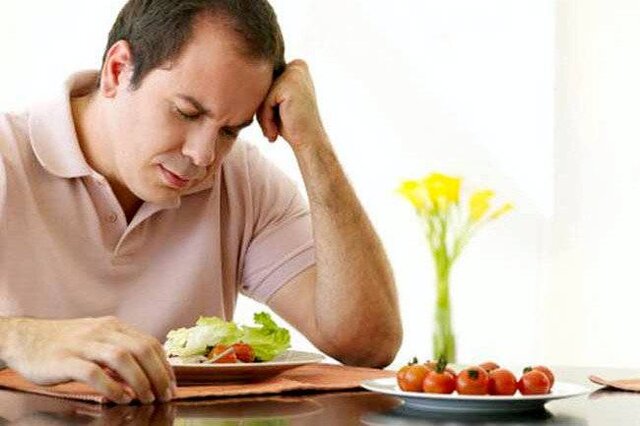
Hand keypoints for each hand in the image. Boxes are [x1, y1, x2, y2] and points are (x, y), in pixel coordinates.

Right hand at [2, 316, 175, 403]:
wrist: (24, 338)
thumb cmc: (65, 344)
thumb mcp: (97, 339)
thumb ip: (120, 351)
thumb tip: (148, 372)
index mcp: (113, 326)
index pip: (149, 343)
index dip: (165, 365)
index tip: (172, 385)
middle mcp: (101, 331)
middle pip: (141, 349)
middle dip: (158, 374)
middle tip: (165, 395)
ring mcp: (83, 344)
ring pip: (121, 357)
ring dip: (140, 380)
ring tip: (147, 398)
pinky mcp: (64, 359)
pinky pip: (93, 372)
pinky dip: (111, 386)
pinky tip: (121, 397)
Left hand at [258, 59, 327, 149]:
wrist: (309, 143)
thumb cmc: (292, 125)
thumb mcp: (278, 100)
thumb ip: (267, 85)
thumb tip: (244, 76)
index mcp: (297, 65)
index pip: (265, 80)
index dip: (265, 103)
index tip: (276, 120)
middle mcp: (297, 65)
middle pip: (262, 85)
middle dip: (263, 109)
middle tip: (273, 128)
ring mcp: (294, 73)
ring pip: (261, 94)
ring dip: (263, 116)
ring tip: (273, 131)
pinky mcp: (289, 85)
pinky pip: (264, 102)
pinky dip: (266, 120)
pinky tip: (275, 131)